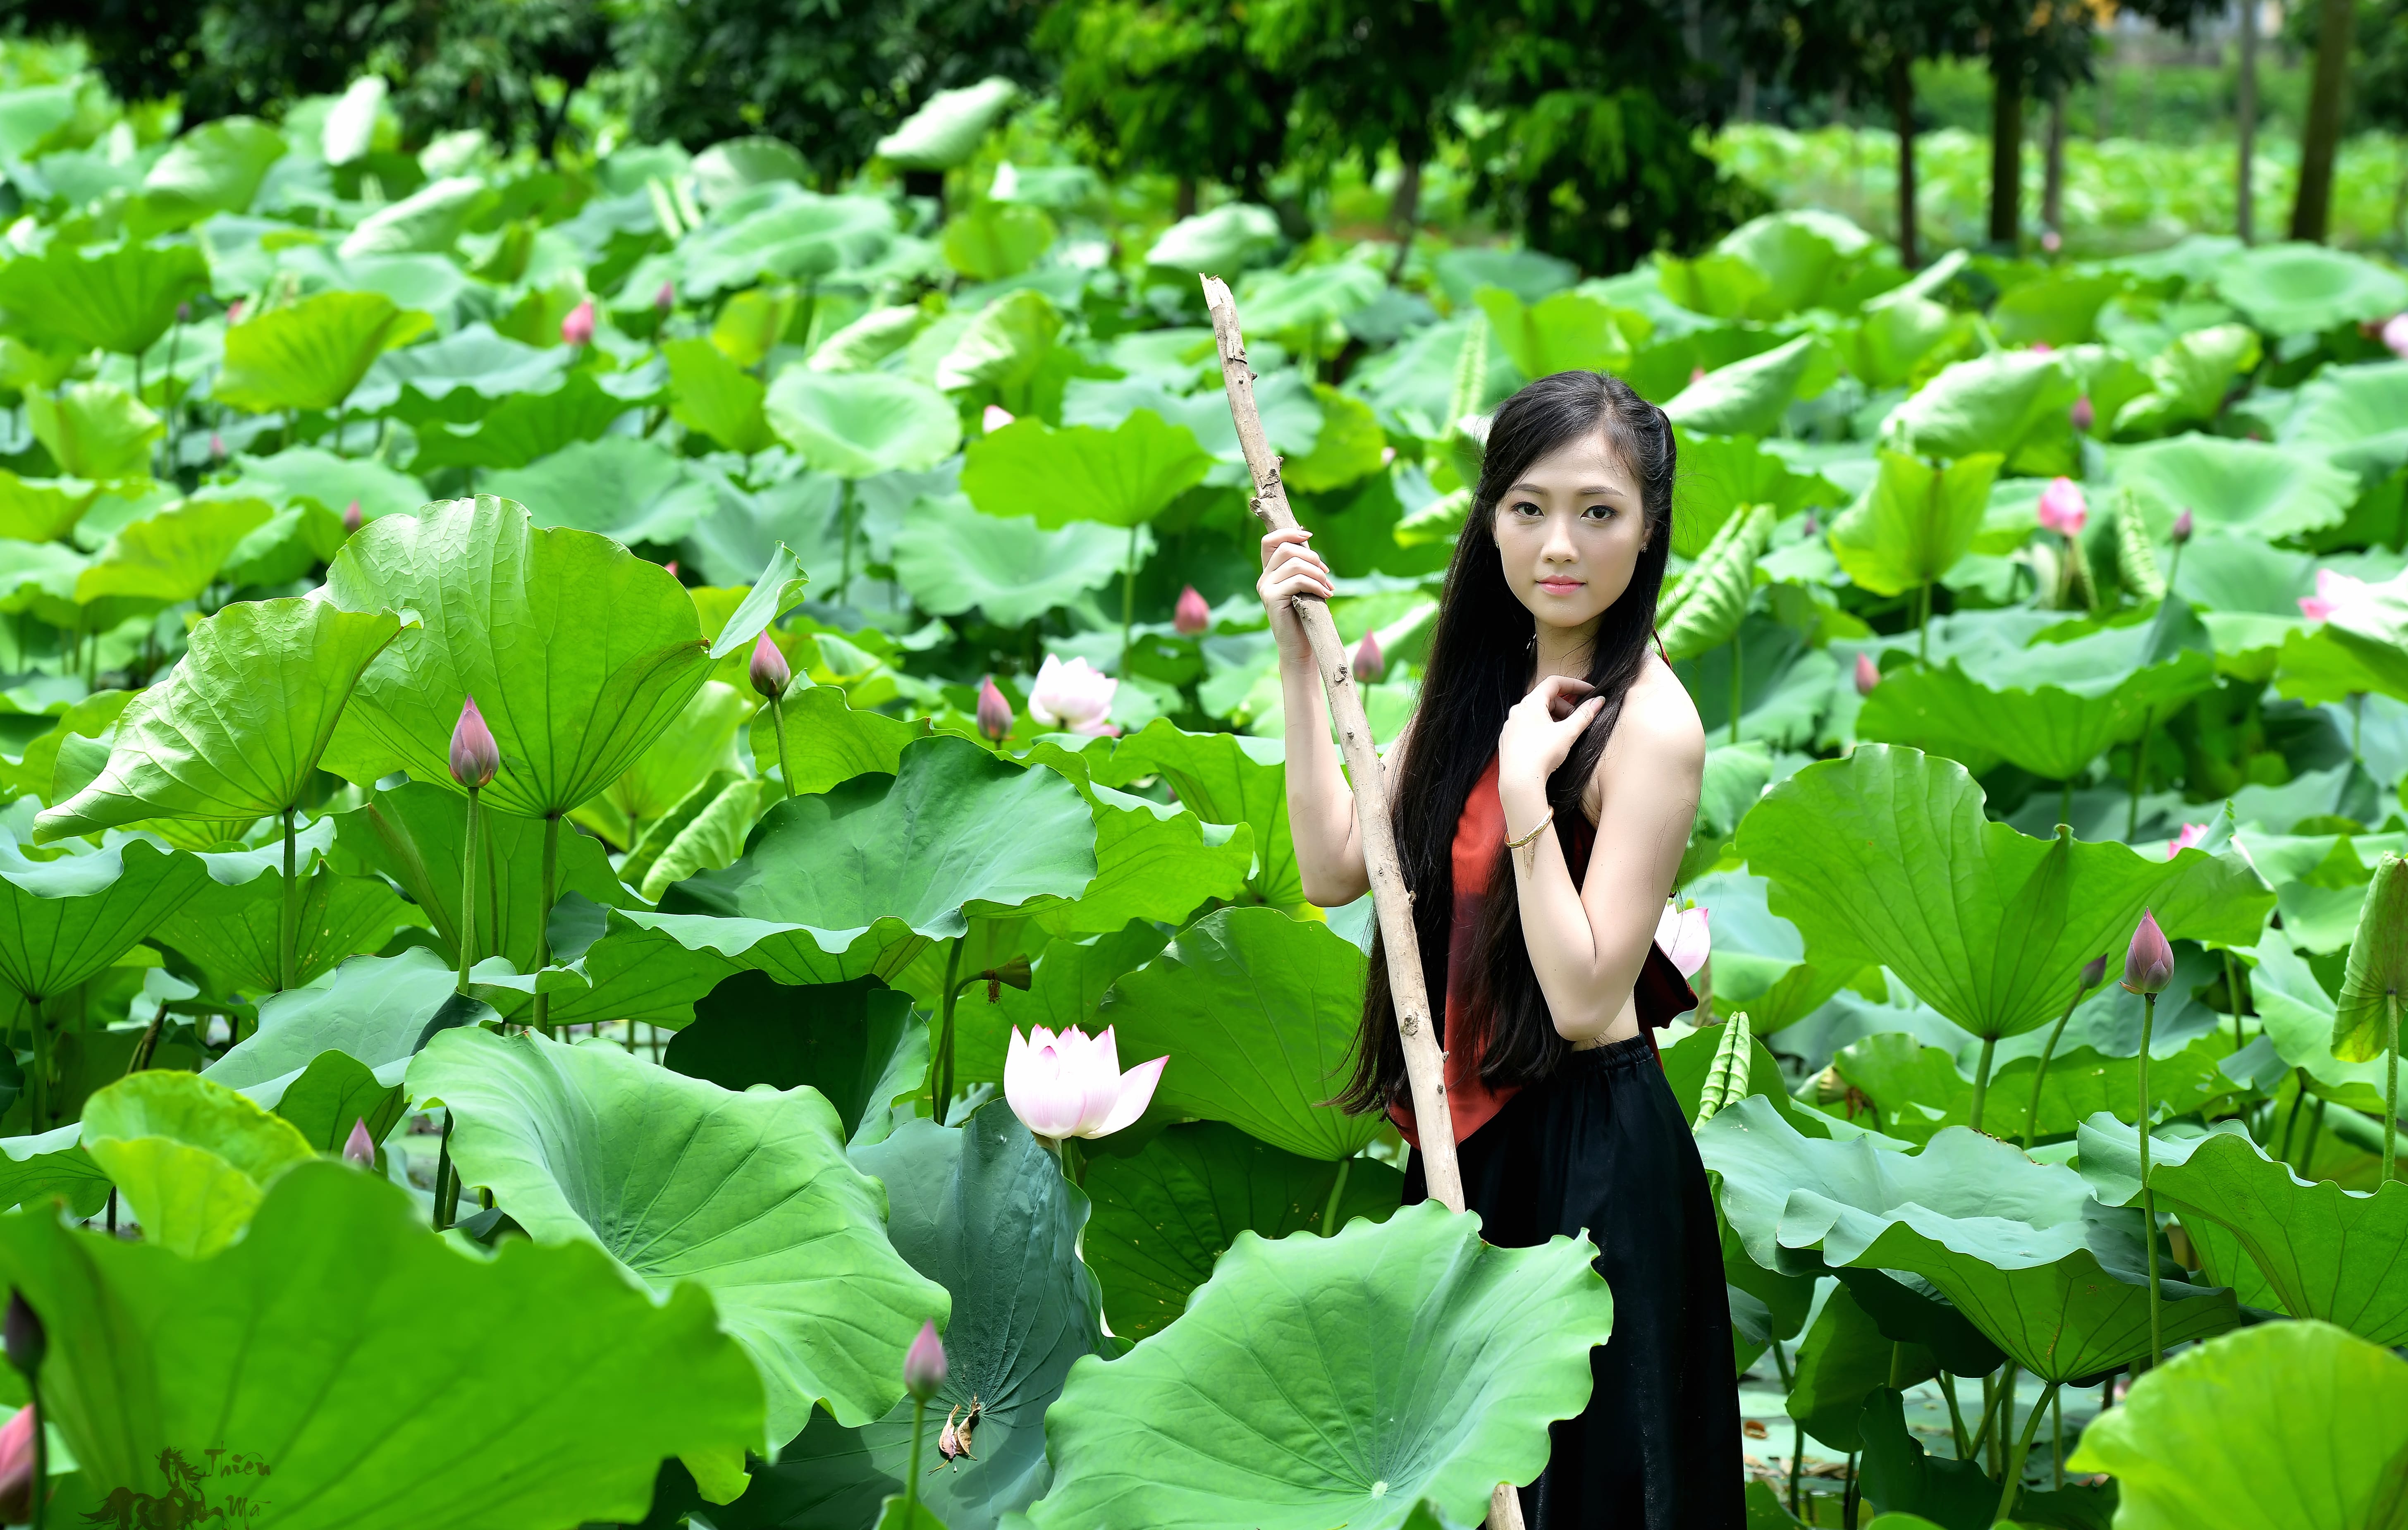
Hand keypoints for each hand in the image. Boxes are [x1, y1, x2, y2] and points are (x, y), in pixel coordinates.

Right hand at [1257, 528, 1334, 660]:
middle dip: (1312, 557)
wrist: (1300, 648)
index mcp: (1270, 572)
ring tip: (1328, 588)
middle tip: (1326, 574)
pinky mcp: (1271, 598)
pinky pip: (1298, 580)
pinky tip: (1325, 595)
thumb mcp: (1305, 587)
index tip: (1309, 535)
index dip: (1289, 533)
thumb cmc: (1306, 617)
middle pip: (1287, 549)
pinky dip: (1316, 585)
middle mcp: (1264, 578)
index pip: (1270, 541)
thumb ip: (1303, 566)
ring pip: (1294, 563)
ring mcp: (1265, 588)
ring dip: (1318, 573)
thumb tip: (1308, 539)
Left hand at [1496, 675, 1602, 822]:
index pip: (1554, 683)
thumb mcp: (1568, 733)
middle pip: (1546, 699)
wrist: (1519, 781)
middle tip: (1578, 720)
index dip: (1574, 684)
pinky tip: (1550, 743)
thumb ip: (1585, 715)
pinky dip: (1542, 729)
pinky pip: (1528, 727)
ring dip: (1554, 718)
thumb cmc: (1542, 754)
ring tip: (1565, 733)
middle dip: (1565, 707)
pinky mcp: (1508, 740)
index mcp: (1530, 703)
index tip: (1589, 691)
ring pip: (1537, 714)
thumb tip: (1599, 701)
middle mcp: (1517, 711)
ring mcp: (1511, 725)